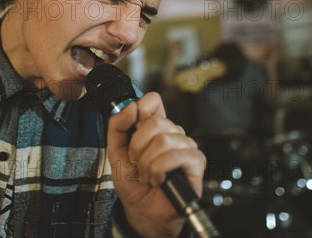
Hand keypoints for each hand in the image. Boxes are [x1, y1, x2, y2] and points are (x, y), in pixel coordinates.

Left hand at [107, 92, 205, 236]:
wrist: (142, 210)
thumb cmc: (133, 182)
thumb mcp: (116, 151)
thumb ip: (117, 126)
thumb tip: (130, 106)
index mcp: (154, 127)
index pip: (153, 100)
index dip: (141, 109)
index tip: (132, 128)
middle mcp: (172, 133)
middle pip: (155, 121)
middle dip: (138, 147)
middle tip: (137, 163)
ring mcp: (186, 145)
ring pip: (163, 140)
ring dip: (147, 163)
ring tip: (147, 175)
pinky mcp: (196, 161)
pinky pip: (176, 155)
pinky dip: (160, 170)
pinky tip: (159, 180)